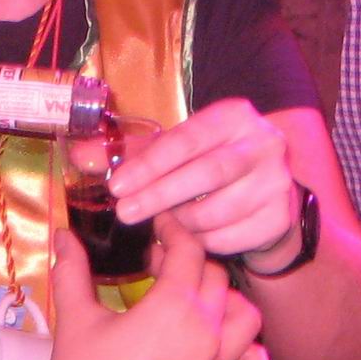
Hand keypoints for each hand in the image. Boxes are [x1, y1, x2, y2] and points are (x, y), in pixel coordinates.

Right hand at [39, 219, 269, 359]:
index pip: (188, 250)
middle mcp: (206, 333)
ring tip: (196, 301)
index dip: (173, 230)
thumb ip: (74, 272)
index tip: (157, 227)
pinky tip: (231, 350)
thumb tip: (65, 236)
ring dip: (227, 301)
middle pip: (215, 278)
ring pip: (246, 318)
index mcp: (175, 307)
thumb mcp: (75, 321)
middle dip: (190, 262)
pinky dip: (251, 359)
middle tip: (157, 266)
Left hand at [105, 99, 299, 265]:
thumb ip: (131, 153)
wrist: (266, 194)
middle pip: (207, 173)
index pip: (187, 139)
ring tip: (159, 229)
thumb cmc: (210, 165)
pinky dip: (203, 243)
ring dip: (181, 224)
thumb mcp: (175, 151)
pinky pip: (232, 237)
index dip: (149, 164)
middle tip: (125, 214)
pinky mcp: (280, 218)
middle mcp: (264, 144)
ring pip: (219, 210)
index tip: (117, 186)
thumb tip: (80, 157)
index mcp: (234, 116)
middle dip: (160, 196)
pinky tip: (188, 241)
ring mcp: (277, 182)